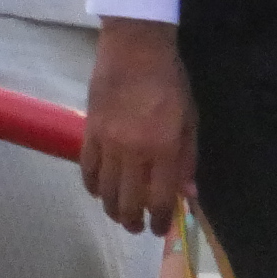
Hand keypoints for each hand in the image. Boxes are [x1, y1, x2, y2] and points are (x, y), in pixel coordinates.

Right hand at [82, 18, 192, 237]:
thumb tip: (188, 193)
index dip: (160, 220)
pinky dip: (92, 185)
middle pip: (128, 201)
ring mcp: (107, 142)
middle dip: (132, 221)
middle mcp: (133, 151)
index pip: (159, 199)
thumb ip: (187, 159)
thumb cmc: (170, 82)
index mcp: (164, 149)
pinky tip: (98, 191)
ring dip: (111, 208)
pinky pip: (87, 168)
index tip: (160, 229)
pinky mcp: (89, 131)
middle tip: (137, 227)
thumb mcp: (190, 120)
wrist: (134, 49)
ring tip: (118, 214)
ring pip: (105, 190)